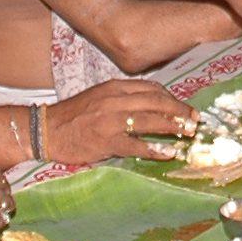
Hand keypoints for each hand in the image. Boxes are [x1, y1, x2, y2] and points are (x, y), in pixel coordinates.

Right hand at [44, 78, 197, 165]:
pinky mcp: (106, 141)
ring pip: (150, 120)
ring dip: (173, 127)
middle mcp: (115, 100)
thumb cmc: (74, 115)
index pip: (152, 89)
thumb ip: (124, 97)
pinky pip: (136, 145)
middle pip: (156, 102)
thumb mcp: (100, 96)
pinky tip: (168, 153)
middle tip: (195, 121)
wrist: (46, 129)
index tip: (185, 109)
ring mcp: (111, 120)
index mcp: (115, 87)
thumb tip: (152, 104)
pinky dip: (155, 149)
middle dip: (179, 111)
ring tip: (188, 133)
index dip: (173, 99)